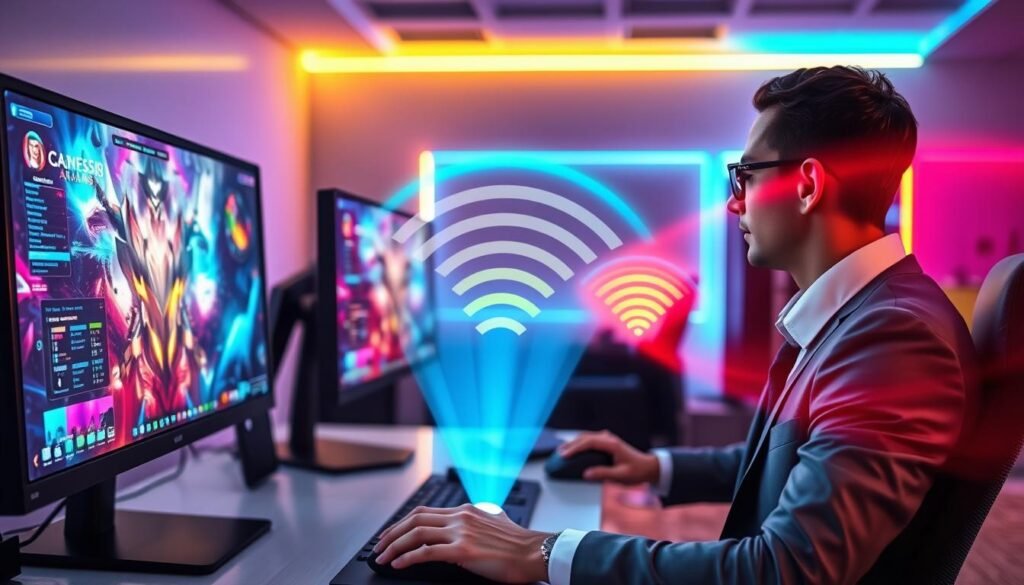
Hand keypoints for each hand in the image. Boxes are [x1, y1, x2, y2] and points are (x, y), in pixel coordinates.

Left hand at [373, 504, 551, 583]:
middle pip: (415, 519)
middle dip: (392, 533)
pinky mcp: (463, 550)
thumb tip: (473, 522)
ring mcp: (461, 532)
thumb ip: (479, 519)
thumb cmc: (519, 544)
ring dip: (395, 546)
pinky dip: (408, 558)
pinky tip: (399, 564)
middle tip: (379, 546)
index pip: (425, 512)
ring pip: (417, 533)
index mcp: (466, 510)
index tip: (391, 533)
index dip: (403, 523)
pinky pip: (426, 552)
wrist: (535, 553)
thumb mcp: (495, 522)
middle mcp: (461, 517)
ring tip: (383, 557)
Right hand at [558, 430, 659, 484]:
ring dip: (575, 443)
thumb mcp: (621, 476)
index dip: (575, 448)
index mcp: (612, 444)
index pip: (588, 443)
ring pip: (587, 437)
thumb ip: (603, 474)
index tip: (564, 455)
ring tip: (563, 451)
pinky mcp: (608, 442)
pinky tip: (575, 449)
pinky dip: (580, 443)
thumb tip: (586, 473)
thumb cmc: (637, 471)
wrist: (649, 467)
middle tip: (559, 453)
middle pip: (585, 437)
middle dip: (571, 445)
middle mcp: (609, 439)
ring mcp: (608, 439)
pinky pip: (590, 439)